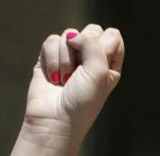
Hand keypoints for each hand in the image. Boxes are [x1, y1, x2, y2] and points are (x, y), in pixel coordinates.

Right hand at [23, 25, 124, 146]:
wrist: (54, 121)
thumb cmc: (82, 103)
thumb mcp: (99, 71)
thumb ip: (92, 42)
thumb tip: (72, 36)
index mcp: (108, 64)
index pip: (112, 35)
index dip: (105, 45)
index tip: (99, 67)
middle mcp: (89, 59)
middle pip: (91, 31)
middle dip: (84, 50)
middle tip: (79, 74)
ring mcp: (68, 59)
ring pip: (69, 35)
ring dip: (65, 60)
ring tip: (64, 81)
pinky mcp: (48, 60)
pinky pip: (50, 42)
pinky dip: (51, 60)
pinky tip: (52, 78)